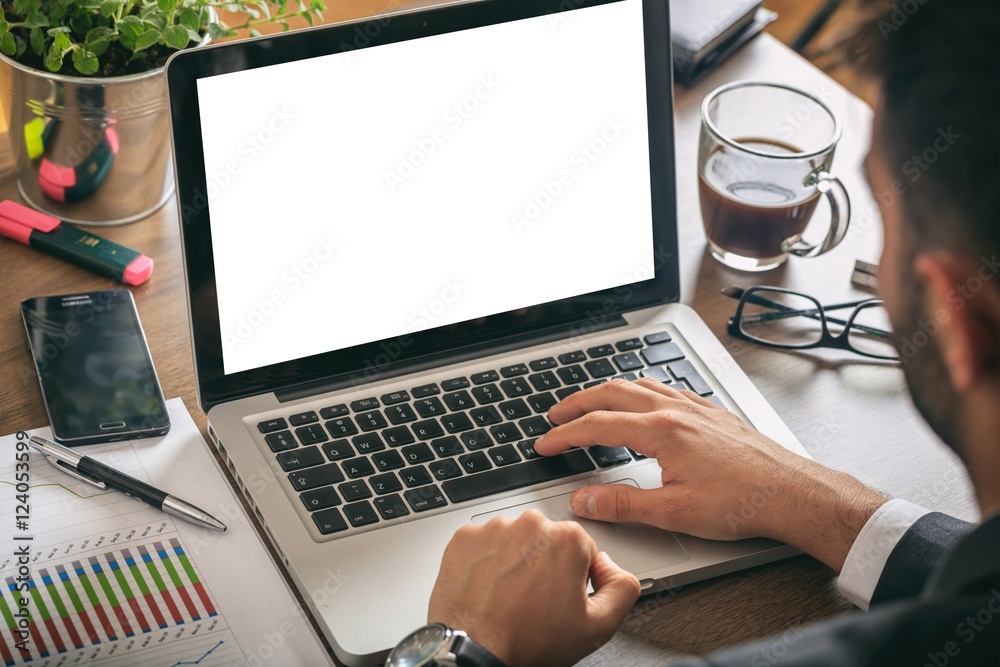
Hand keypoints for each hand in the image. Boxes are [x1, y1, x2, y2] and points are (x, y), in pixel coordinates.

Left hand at [428, 509, 640, 666]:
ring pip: (514, 540)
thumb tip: (613, 568)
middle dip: (545, 564)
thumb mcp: (597, 626)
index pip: (581, 549)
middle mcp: (531, 524)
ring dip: (514, 561)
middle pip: (547, 540)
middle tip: (535, 600)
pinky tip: (488, 588)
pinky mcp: (465, 537)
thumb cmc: (527, 641)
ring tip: (508, 596)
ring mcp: (494, 529)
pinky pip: (483, 543)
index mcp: (567, 539)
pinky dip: (485, 561)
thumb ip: (622, 588)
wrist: (474, 651)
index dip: (574, 577)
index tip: (560, 596)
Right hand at [535, 379, 886, 570]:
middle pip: (611, 393)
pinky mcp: (710, 411)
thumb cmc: (742, 502)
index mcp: (660, 431)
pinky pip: (664, 387)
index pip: (597, 426)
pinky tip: (642, 400)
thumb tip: (583, 501)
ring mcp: (694, 406)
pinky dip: (639, 389)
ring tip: (589, 403)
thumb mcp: (673, 512)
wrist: (792, 492)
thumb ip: (622, 504)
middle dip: (576, 403)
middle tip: (555, 416)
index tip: (545, 445)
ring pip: (638, 384)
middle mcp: (675, 410)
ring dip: (606, 391)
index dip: (564, 435)